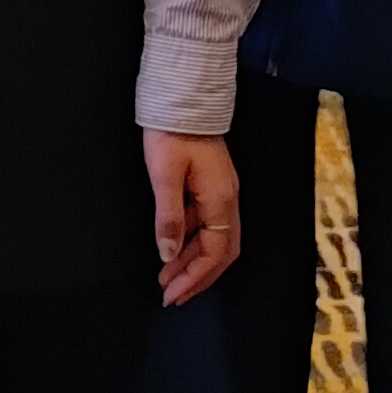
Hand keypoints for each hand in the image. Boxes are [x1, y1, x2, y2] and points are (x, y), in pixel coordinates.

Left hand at [144, 130, 239, 305]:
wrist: (184, 97)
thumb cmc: (173, 131)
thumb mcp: (164, 175)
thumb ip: (168, 216)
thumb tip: (168, 254)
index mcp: (220, 200)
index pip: (215, 252)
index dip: (195, 277)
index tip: (172, 294)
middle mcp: (227, 200)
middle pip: (221, 252)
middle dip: (198, 277)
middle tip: (172, 295)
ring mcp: (221, 193)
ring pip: (215, 240)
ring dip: (193, 262)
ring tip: (168, 278)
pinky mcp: (212, 186)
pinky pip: (207, 225)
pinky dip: (192, 243)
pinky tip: (173, 248)